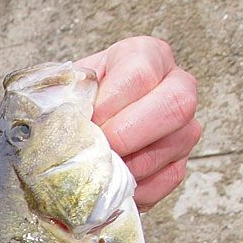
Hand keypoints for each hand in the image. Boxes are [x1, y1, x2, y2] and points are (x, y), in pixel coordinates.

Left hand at [76, 36, 200, 211]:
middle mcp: (177, 85)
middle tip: (93, 150)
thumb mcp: (62, 88)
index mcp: (145, 55)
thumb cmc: (72, 103)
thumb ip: (63, 96)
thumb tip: (58, 122)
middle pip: (174, 107)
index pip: (139, 75)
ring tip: (92, 168)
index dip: (108, 105)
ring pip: (171, 146)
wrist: (75, 127)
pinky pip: (167, 178)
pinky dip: (133, 186)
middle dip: (126, 135)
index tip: (85, 122)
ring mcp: (184, 126)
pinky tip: (107, 183)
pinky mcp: (179, 162)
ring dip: (126, 165)